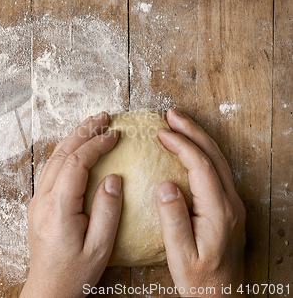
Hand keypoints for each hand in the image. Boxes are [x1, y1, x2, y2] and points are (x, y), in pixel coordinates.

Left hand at [21, 112, 122, 297]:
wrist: (48, 288)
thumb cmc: (75, 271)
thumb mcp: (100, 246)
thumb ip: (108, 210)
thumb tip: (113, 178)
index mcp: (59, 207)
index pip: (77, 163)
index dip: (96, 144)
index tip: (115, 135)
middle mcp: (43, 199)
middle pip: (61, 154)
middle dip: (82, 131)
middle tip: (102, 117)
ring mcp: (37, 200)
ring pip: (52, 158)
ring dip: (72, 139)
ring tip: (91, 126)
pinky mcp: (37, 204)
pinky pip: (50, 169)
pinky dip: (64, 153)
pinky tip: (75, 149)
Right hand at [156, 108, 245, 296]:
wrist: (221, 296)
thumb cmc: (199, 279)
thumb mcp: (181, 254)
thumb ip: (174, 219)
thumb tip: (164, 185)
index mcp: (219, 211)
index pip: (200, 167)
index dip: (181, 145)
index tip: (161, 133)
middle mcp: (230, 203)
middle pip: (213, 156)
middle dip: (192, 131)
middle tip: (171, 114)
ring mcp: (232, 204)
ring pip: (218, 160)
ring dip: (198, 138)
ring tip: (179, 123)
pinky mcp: (228, 207)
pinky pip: (216, 170)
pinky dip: (202, 152)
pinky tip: (189, 149)